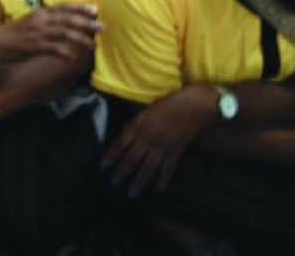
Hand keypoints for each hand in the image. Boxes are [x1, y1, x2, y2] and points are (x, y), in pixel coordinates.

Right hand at [0, 3, 100, 62]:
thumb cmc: (15, 33)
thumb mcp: (32, 22)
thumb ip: (48, 21)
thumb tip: (67, 23)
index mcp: (41, 13)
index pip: (64, 7)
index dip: (80, 8)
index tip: (95, 10)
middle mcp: (41, 20)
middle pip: (68, 19)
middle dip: (86, 23)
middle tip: (102, 27)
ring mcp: (37, 33)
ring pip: (63, 33)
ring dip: (80, 38)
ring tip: (92, 44)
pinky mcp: (33, 46)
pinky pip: (52, 48)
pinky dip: (64, 52)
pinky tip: (72, 58)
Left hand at [103, 85, 218, 196]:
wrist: (193, 106)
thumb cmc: (168, 104)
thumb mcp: (146, 110)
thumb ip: (134, 123)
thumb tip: (124, 131)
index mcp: (138, 126)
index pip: (120, 144)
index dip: (111, 156)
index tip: (103, 167)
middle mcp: (148, 138)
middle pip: (132, 159)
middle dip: (122, 172)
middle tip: (113, 183)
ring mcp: (162, 146)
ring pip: (148, 168)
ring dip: (139, 181)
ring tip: (131, 193)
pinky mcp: (176, 151)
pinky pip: (168, 168)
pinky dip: (163, 179)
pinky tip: (159, 189)